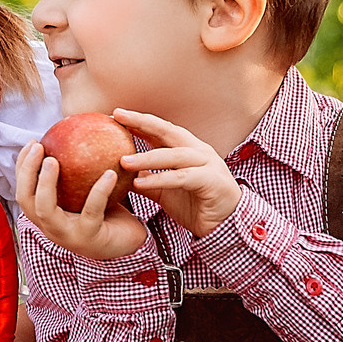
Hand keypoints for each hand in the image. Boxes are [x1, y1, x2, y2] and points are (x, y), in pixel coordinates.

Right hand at [16, 139, 148, 261]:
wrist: (130, 243)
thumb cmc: (109, 214)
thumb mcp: (88, 190)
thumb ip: (78, 170)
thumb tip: (75, 131)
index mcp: (47, 216)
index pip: (24, 191)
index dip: (22, 167)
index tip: (34, 142)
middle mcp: (51, 227)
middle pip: (25, 199)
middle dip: (26, 172)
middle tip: (38, 146)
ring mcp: (68, 235)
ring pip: (45, 209)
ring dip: (45, 183)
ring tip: (54, 160)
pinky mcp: (89, 237)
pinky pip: (92, 210)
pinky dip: (100, 190)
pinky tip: (110, 173)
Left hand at [111, 109, 241, 237]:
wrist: (226, 225)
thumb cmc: (197, 205)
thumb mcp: (165, 191)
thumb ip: (147, 180)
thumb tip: (121, 175)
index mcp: (188, 149)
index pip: (161, 130)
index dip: (139, 122)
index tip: (116, 116)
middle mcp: (199, 151)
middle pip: (168, 131)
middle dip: (142, 122)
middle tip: (118, 116)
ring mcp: (208, 164)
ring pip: (174, 155)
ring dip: (147, 157)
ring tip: (123, 161)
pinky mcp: (212, 181)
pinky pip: (182, 177)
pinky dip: (160, 179)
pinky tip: (139, 183)